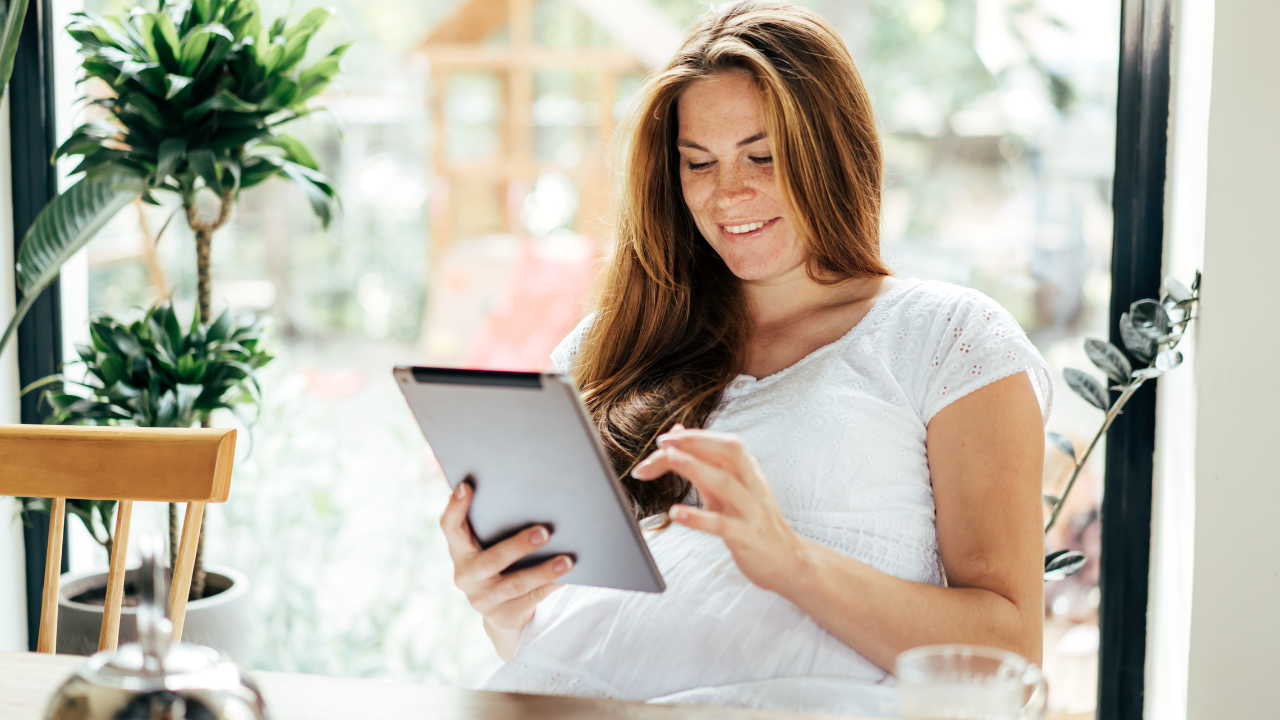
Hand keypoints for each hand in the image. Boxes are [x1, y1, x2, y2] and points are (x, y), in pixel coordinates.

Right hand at [439, 481, 573, 633]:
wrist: (502, 610)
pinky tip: (568, 577)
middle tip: (545, 532)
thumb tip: (518, 489)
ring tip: (567, 561)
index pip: (450, 527)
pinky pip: (532, 600)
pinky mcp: (503, 616)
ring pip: (516, 584)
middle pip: (492, 560)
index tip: (466, 486)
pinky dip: (551, 586)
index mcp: (460, 552)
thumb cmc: (499, 563)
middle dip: (519, 546)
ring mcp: (483, 600)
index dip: (455, 508)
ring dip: (543, 571)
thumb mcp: (488, 546)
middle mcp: (466, 577)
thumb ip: (491, 523)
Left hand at [631, 425, 806, 592]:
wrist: (786, 560)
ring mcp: (752, 510)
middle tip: (663, 443)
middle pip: (729, 451)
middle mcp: (752, 484)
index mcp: (747, 470)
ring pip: (726, 483)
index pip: (721, 444)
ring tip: (670, 459)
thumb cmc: (752, 521)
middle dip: (696, 442)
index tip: (662, 440)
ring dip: (696, 468)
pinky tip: (675, 513)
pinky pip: (722, 524)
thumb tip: (677, 433)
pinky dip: (698, 517)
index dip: (693, 438)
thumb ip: (703, 462)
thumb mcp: (728, 489)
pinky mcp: (748, 536)